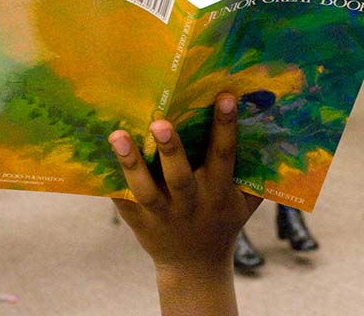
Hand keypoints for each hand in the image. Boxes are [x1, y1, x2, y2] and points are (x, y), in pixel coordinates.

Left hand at [110, 93, 261, 273]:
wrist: (197, 267)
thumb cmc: (224, 221)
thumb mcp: (246, 202)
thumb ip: (256, 171)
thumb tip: (267, 124)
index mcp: (220, 195)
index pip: (224, 157)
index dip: (225, 127)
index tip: (224, 96)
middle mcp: (192, 205)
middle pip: (180, 177)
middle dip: (171, 150)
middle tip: (160, 122)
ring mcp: (163, 217)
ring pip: (145, 191)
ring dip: (132, 164)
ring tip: (117, 136)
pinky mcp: (140, 224)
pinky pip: (124, 203)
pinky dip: (112, 183)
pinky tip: (97, 158)